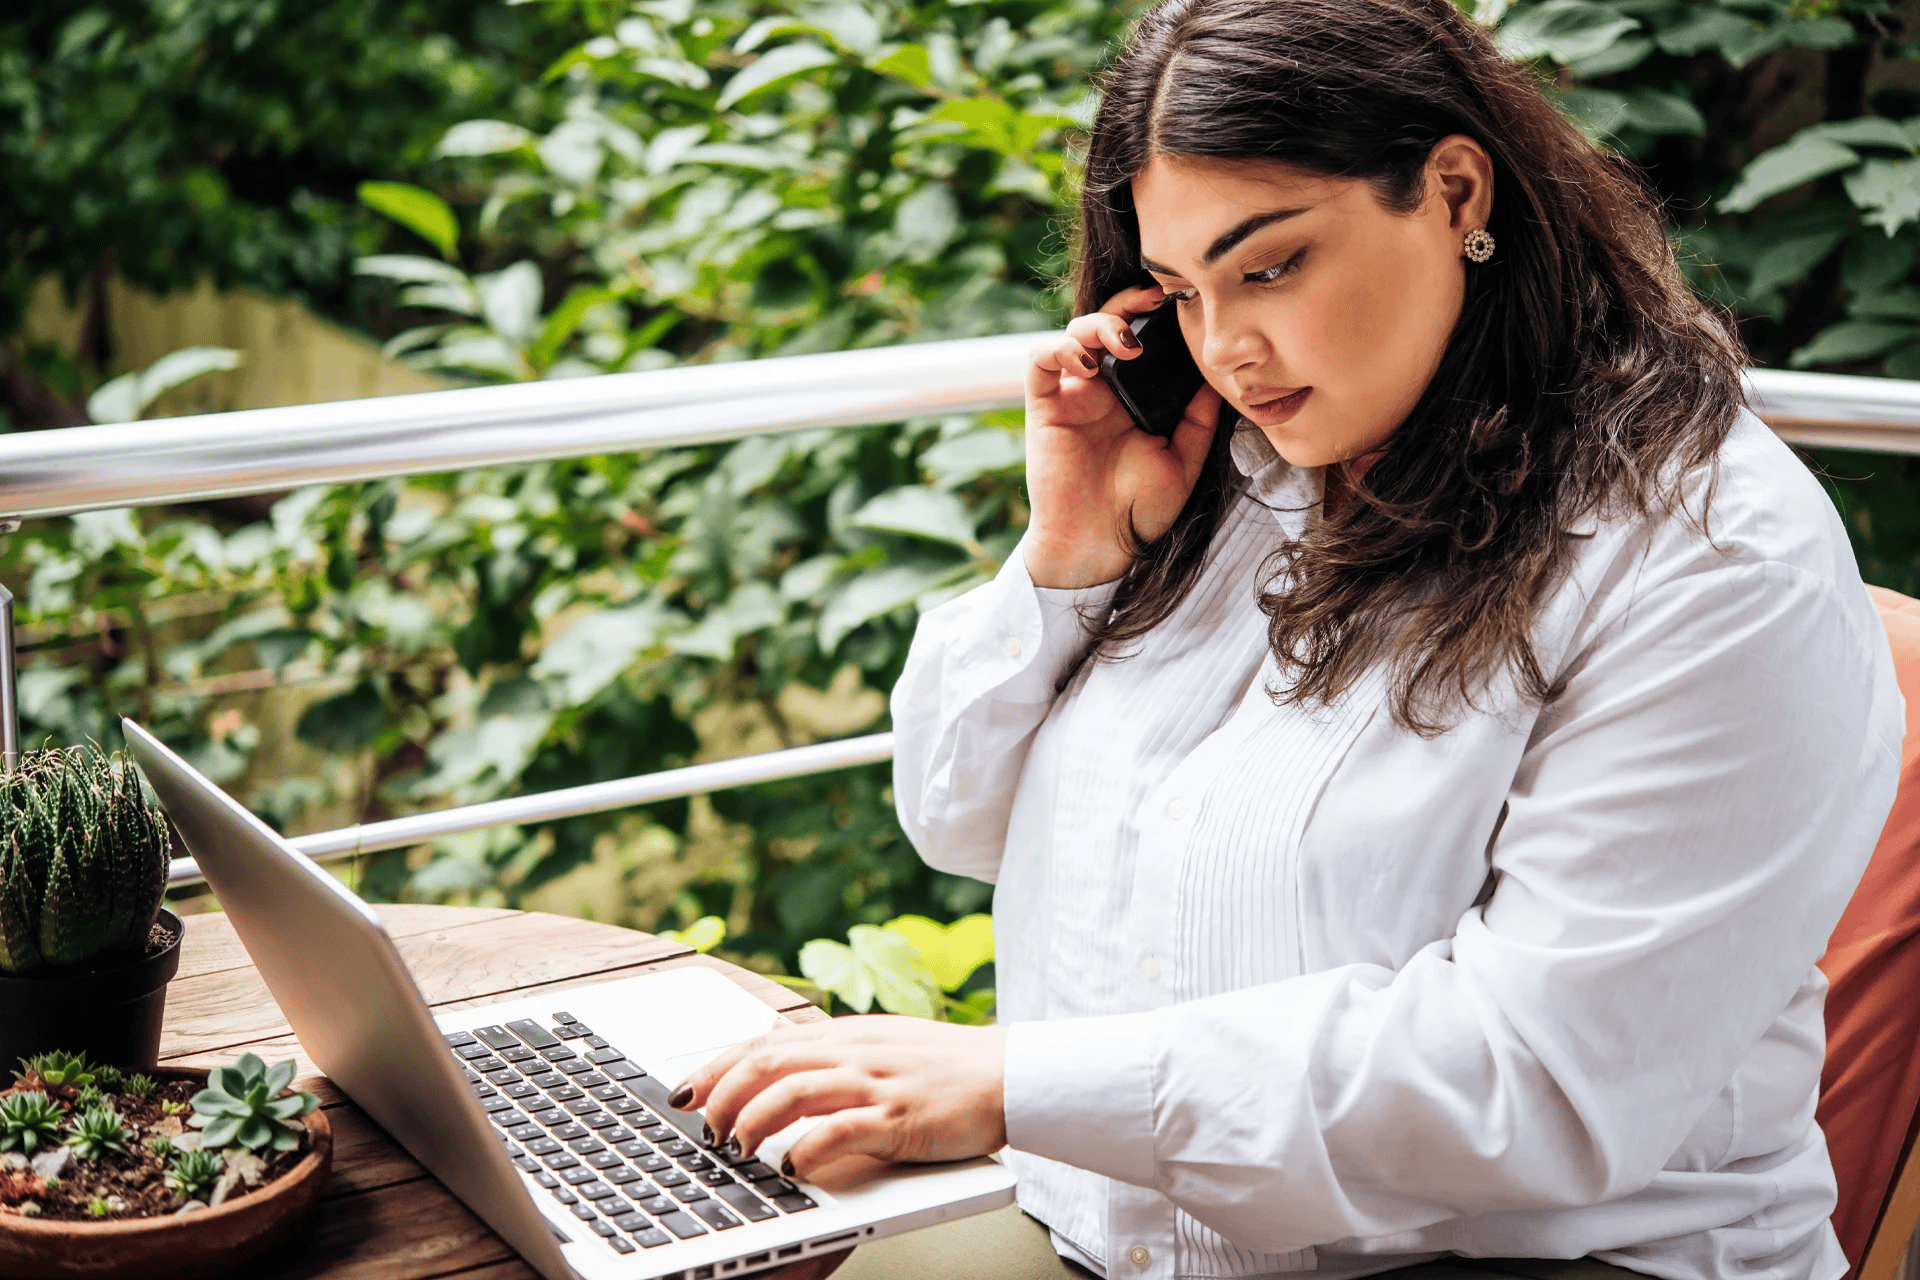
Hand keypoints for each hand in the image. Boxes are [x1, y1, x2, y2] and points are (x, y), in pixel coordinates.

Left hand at [676, 1016, 1009, 1174]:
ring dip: (753, 1121)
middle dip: (722, 1095)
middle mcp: (855, 1052)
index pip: (764, 1043)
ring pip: (794, 1091)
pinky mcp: (900, 1119)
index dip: (717, 1067)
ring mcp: (876, 1084)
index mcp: (847, 1035)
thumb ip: (830, 1046)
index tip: (682, 1092)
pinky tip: (792, 1168)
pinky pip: (841, 1130)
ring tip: (736, 1148)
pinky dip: (807, 1149)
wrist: (1010, 1074)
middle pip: (768, 1062)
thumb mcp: (881, 1042)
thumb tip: (773, 1039)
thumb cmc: (946, 1066)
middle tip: (702, 1126)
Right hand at [1024, 285, 1222, 587]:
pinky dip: (1059, 348)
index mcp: (1133, 396)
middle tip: (1156, 299)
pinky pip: (1039, 361)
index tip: (1182, 301)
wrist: (1100, 546)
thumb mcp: (1183, 460)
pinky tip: (1087, 363)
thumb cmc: (1139, 511)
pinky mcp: (1044, 408)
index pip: (1140, 336)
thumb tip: (1217, 378)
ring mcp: (1070, 395)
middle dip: (1128, 303)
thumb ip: (1199, 419)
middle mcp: (1101, 389)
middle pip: (1105, 322)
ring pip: (1073, 333)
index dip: (1154, 312)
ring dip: (1099, 324)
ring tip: (1126, 343)